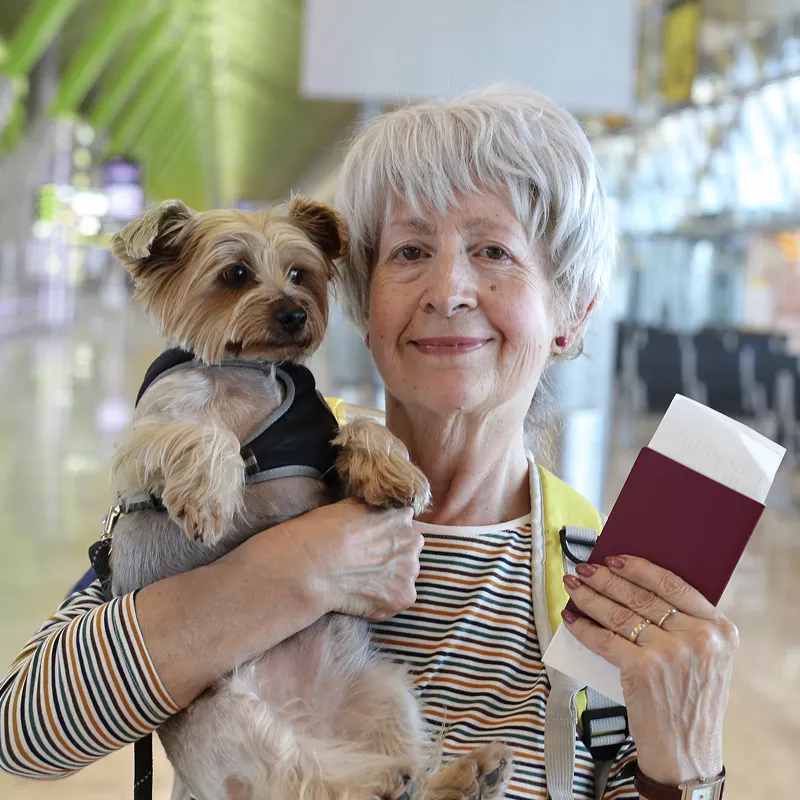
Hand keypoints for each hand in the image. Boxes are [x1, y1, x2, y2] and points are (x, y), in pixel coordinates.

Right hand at [246, 498, 422, 621]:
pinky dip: (382, 601)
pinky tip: (361, 596)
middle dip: (391, 557)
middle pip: (408, 550)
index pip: (403, 525)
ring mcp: (410, 569)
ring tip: (360, 581)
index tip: (372, 543)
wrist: (313, 564)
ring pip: (404, 576)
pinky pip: (396, 600)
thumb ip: (373, 512)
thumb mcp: (350, 506)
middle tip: (365, 564)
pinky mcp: (404, 596)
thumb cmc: (323, 531)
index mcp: (400, 515)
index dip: (386, 535)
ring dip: (389, 579)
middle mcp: (412, 540)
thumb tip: (374, 516)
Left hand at [561, 555, 737, 785]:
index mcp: (720, 629)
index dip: (640, 567)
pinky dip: (583, 627)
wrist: (687, 754)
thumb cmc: (690, 702)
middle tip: (583, 569)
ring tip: (573, 587)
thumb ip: (685, 625)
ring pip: (619, 613)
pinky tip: (571, 618)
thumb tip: (633, 585)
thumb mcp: (707, 660)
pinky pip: (604, 639)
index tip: (614, 558)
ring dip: (590, 597)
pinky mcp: (644, 669)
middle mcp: (699, 637)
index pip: (674, 585)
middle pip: (641, 595)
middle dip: (606, 579)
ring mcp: (671, 653)